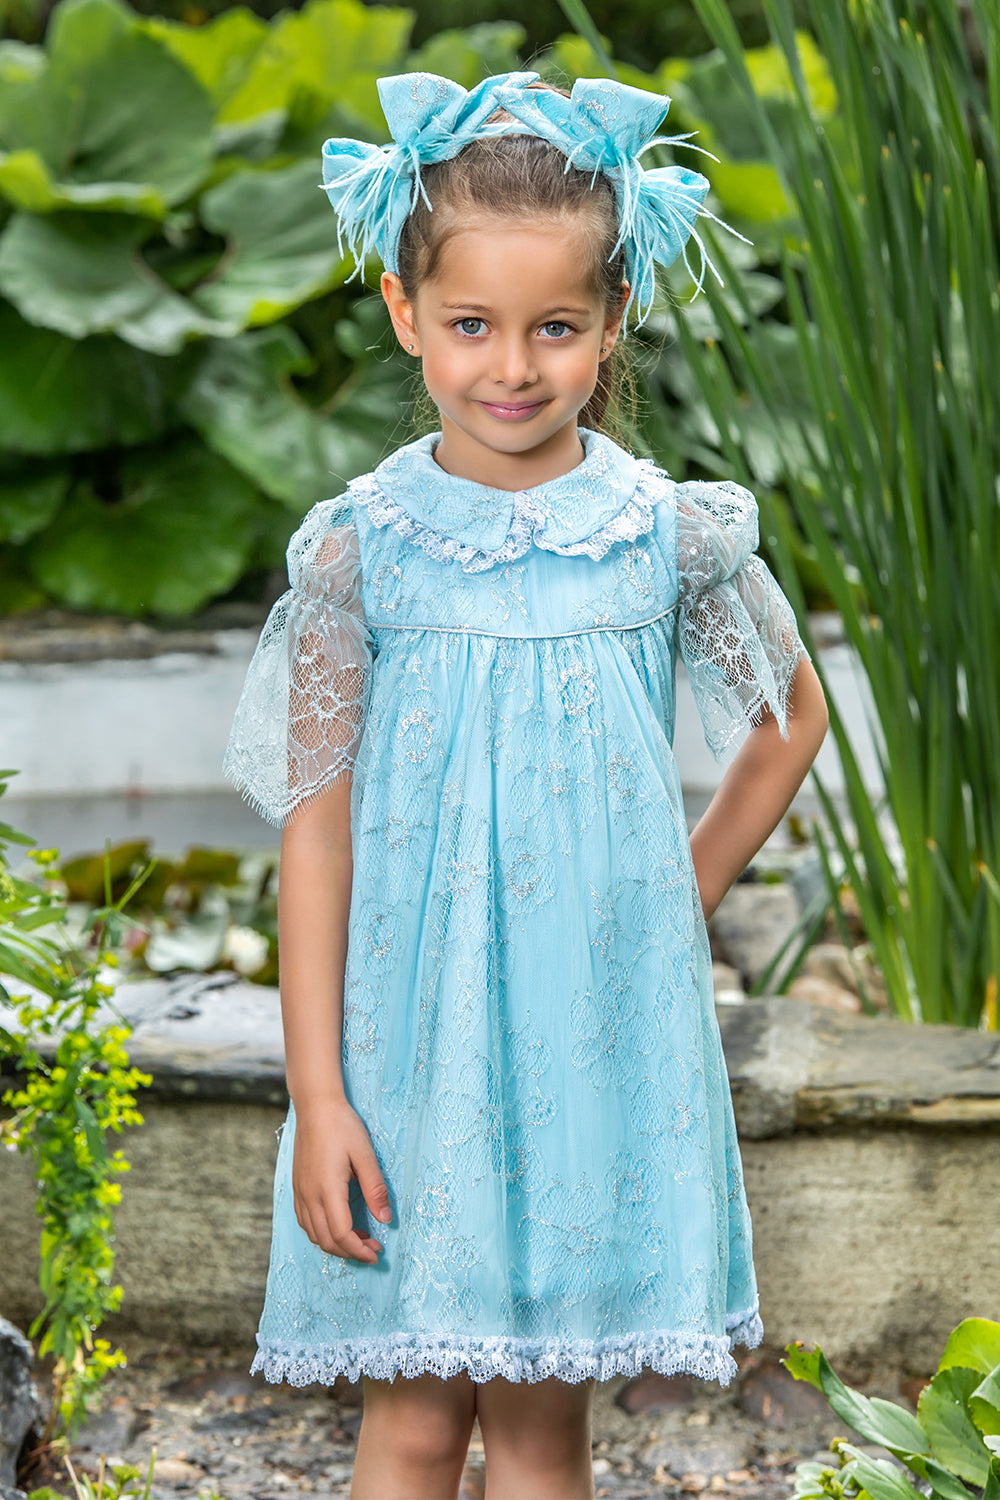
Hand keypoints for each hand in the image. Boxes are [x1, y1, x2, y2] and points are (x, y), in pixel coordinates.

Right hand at [291, 1097, 390, 1263]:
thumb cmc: (343, 1126)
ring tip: (359, 1237)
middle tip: (373, 1248)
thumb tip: (386, 1219)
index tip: (377, 1253)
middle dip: (350, 1252)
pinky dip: (322, 1233)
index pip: (341, 1234)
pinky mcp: (297, 1188)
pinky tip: (338, 1224)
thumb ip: (375, 1189)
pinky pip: (306, 1222)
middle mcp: (310, 1196)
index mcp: (328, 1189)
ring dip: (336, 1244)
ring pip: (314, 1234)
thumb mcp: (365, 1155)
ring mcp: (300, 1193)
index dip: (359, 1250)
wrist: (315, 1107)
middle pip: (327, 1240)